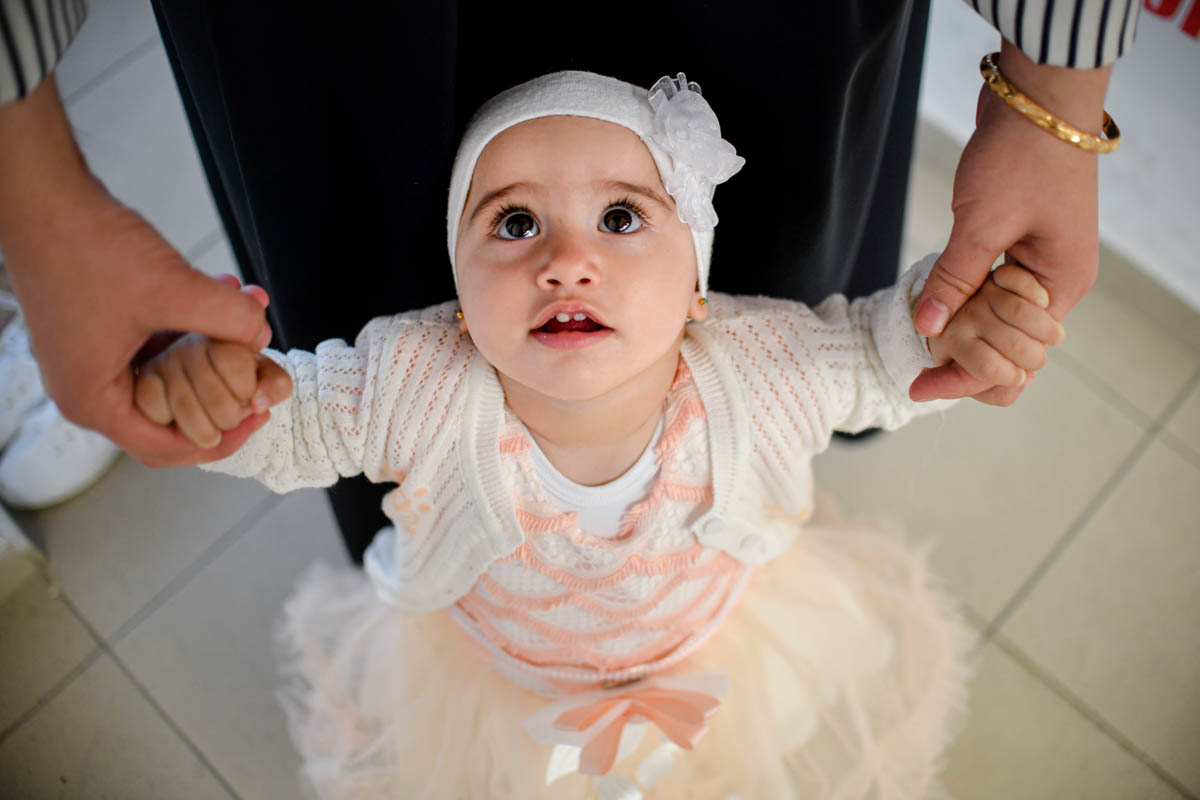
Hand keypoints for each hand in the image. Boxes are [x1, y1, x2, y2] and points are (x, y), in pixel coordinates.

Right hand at [0, 76, 273, 465]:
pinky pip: (158, 346)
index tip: (260, 413)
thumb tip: (265, 335)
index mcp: (93, 400)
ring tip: (250, 323)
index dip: (222, 437)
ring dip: (212, 352)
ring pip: (170, 377)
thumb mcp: (172, 289)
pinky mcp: (102, 330)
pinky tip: (225, 294)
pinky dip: (192, 328)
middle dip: (221, 395)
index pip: (166, 448)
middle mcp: (88, 388)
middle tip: (261, 381)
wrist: (43, 196)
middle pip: (171, 418)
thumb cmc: (88, 247)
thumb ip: (227, 318)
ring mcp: (93, 359)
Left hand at [910, 41, 1110, 405]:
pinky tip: (934, 302)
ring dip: (961, 326)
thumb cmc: (1021, 155)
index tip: (919, 388)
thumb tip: (927, 327)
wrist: (1036, 97)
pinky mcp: (1019, 243)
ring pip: (996, 317)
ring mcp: (1038, 261)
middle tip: (918, 358)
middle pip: (1009, 344)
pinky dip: (963, 297)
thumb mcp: (981, 223)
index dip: (966, 377)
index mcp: (1061, 284)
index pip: (1016, 356)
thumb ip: (955, 278)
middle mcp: (1056, 280)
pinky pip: (990, 288)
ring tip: (920, 334)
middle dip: (964, 353)